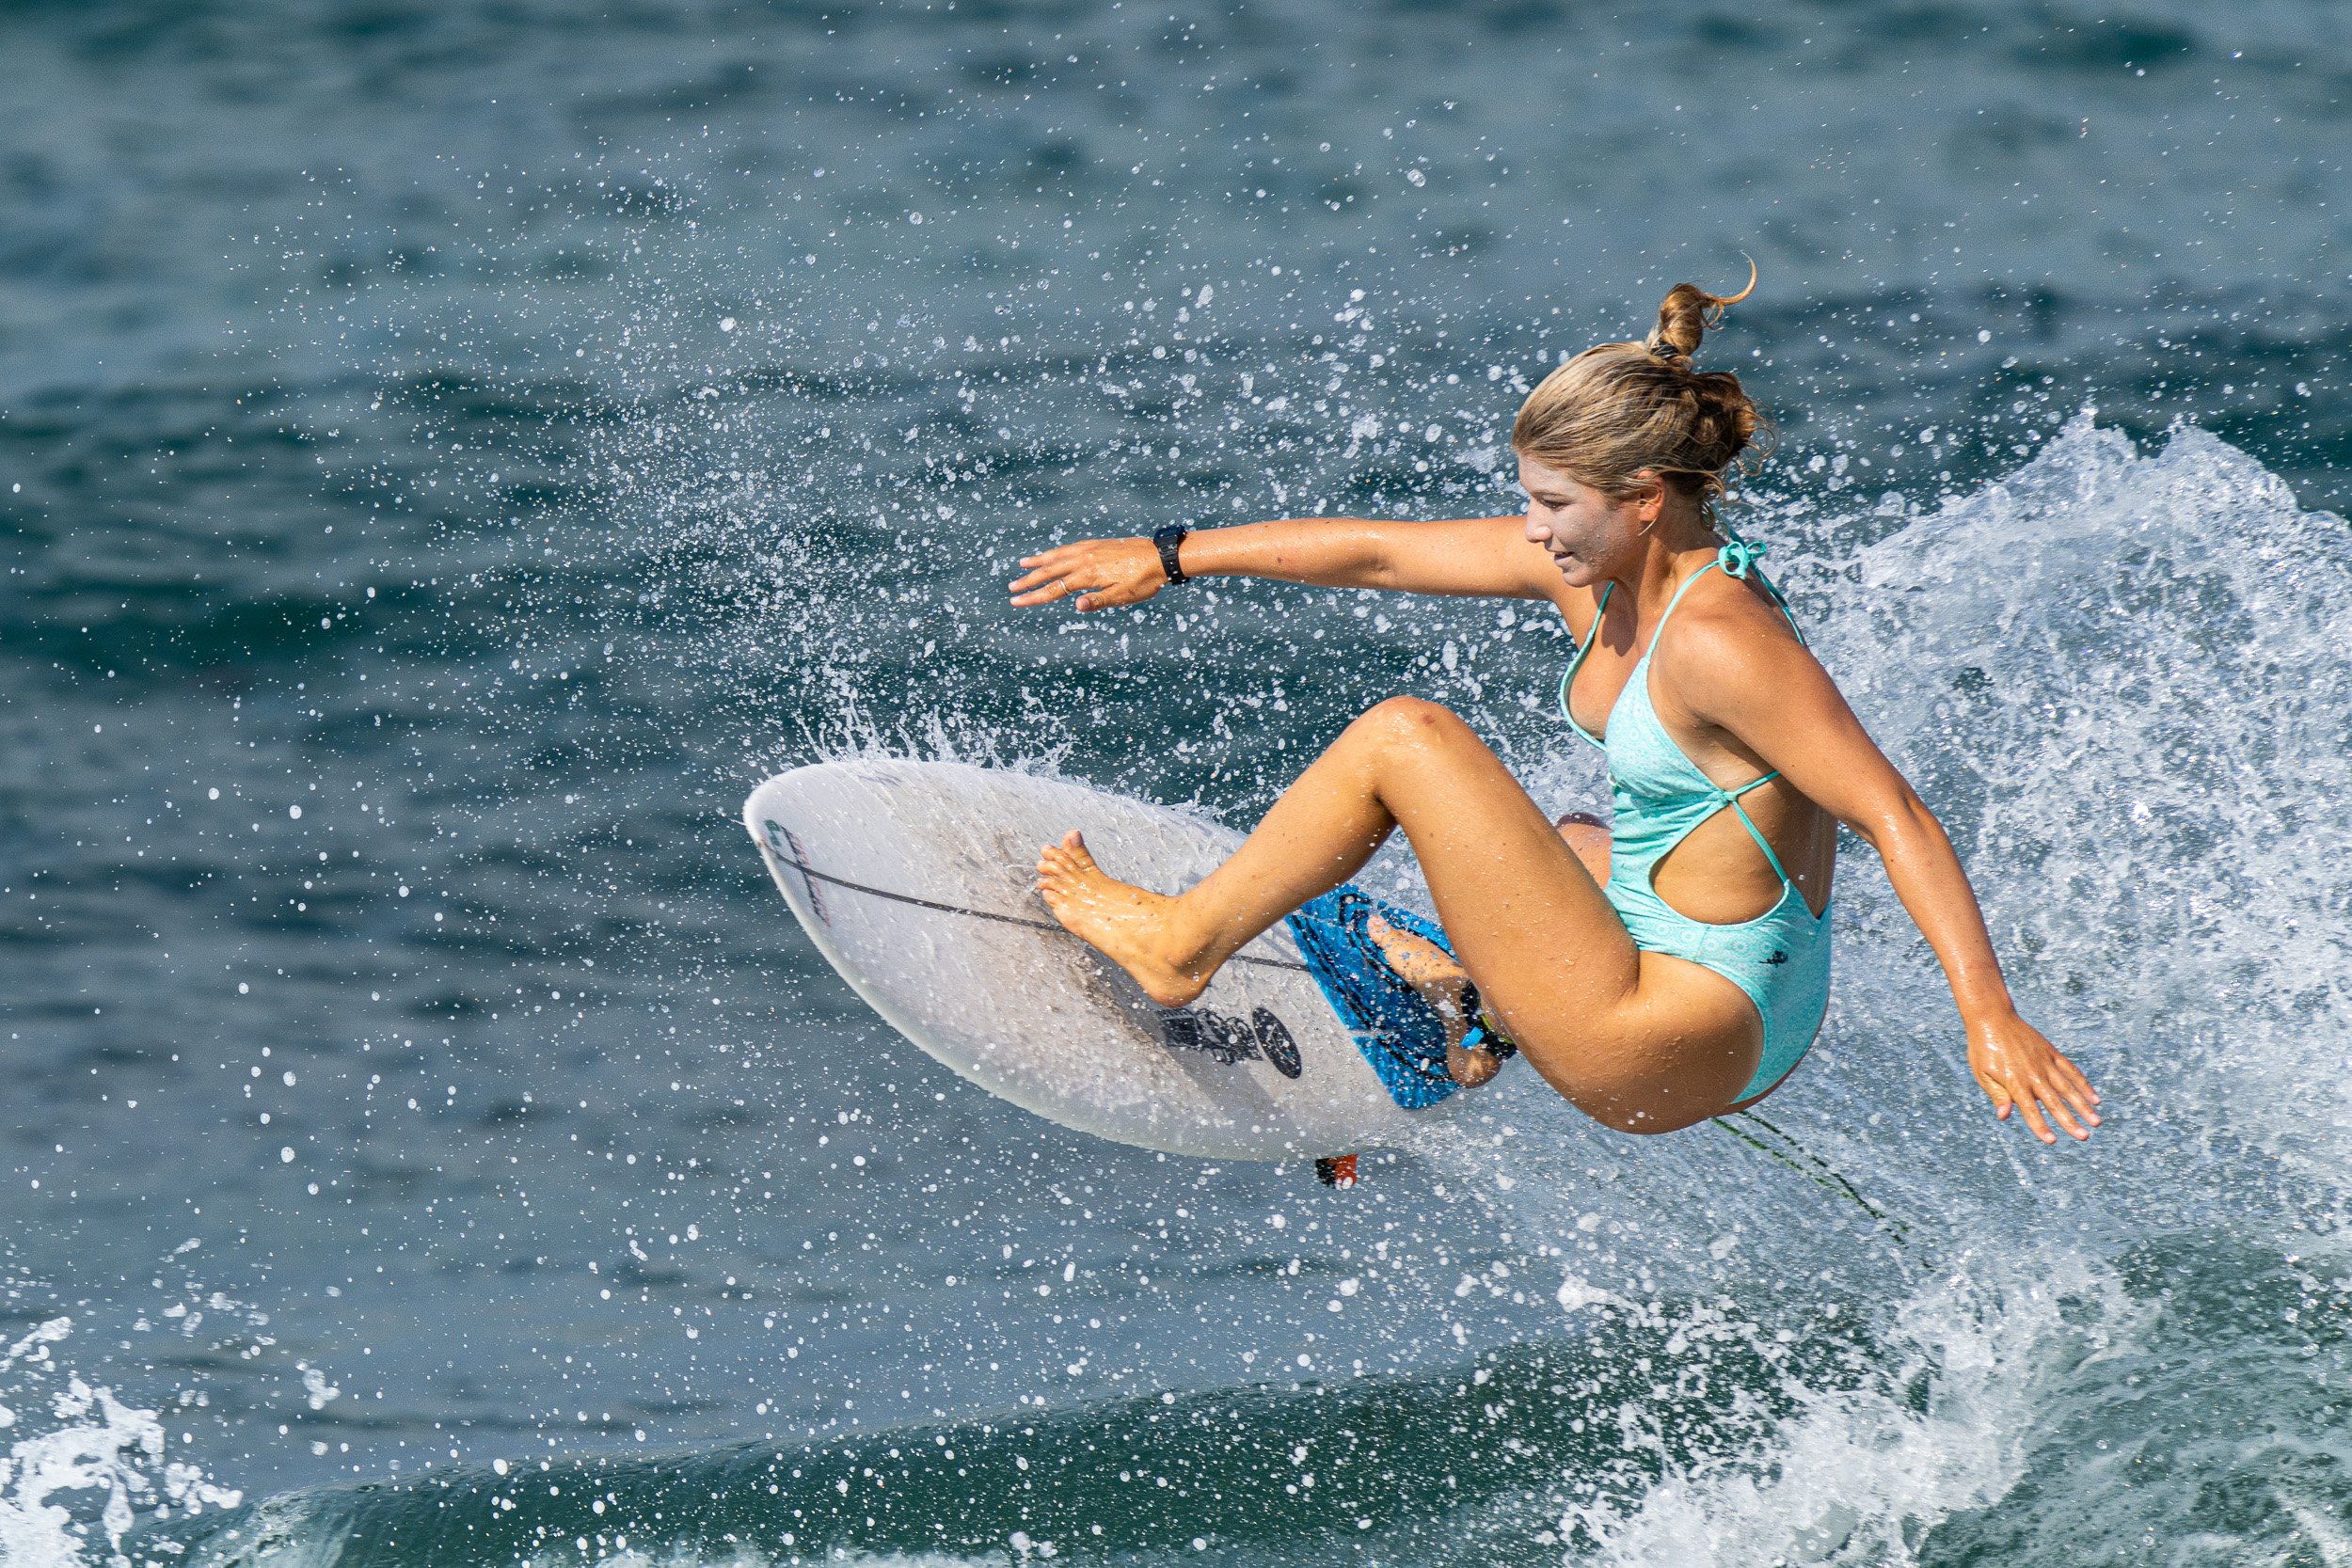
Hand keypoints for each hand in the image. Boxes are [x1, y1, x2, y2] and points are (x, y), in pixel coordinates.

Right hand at [1009, 537, 1168, 610]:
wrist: (1160, 556)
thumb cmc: (1144, 581)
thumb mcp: (1123, 596)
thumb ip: (1099, 600)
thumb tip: (1076, 606)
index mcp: (1088, 575)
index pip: (1055, 589)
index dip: (1034, 596)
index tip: (1016, 601)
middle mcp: (1084, 559)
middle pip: (1050, 571)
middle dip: (1029, 580)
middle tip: (1011, 587)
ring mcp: (1089, 549)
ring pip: (1057, 556)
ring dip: (1038, 562)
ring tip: (1022, 565)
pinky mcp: (1096, 544)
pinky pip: (1068, 548)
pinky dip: (1055, 552)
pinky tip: (1051, 554)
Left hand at [1966, 1011, 2100, 1143]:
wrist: (1992, 1017)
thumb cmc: (1982, 1048)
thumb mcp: (1982, 1073)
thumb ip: (1997, 1095)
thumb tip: (2004, 1116)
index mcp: (2014, 1081)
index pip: (2029, 1109)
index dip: (2040, 1126)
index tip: (2052, 1141)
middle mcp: (2033, 1073)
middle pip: (2054, 1102)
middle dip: (2070, 1121)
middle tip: (2084, 1137)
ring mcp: (2045, 1062)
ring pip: (2068, 1087)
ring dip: (2083, 1105)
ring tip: (2096, 1121)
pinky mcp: (2051, 1052)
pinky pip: (2071, 1070)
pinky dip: (2083, 1084)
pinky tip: (2095, 1098)